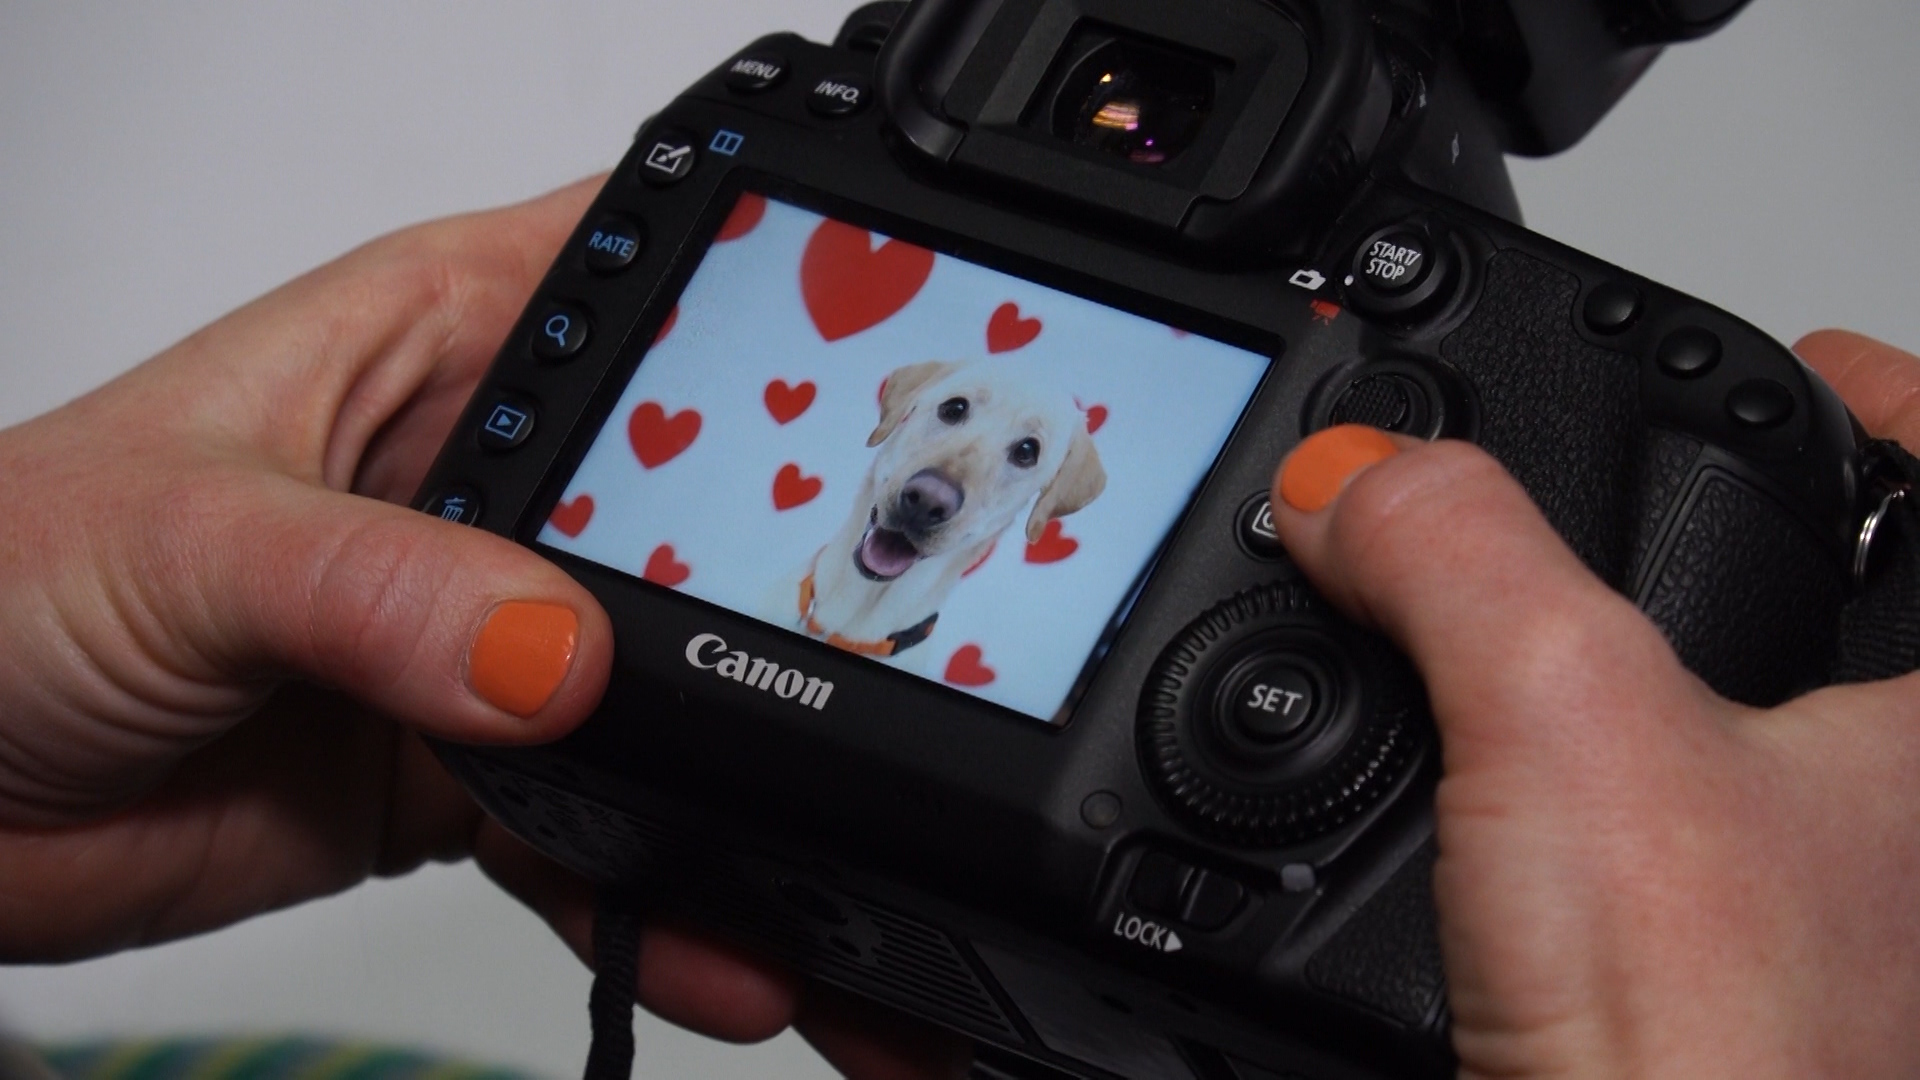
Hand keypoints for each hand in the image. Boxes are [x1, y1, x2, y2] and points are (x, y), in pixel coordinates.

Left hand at [0, 178, 964, 1079]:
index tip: (909, 395)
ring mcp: (495, 640)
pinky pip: (612, 840)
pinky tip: (733, 953)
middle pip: (712, 527)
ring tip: (865, 884)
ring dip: (775, 795)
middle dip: (823, 600)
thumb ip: (375, 587)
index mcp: (445, 349)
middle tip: (935, 678)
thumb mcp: (185, 540)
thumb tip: (554, 653)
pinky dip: (674, 905)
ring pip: (684, 710)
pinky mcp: (476, 773)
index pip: (661, 299)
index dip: (789, 323)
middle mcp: (497, 487)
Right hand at [1270, 331, 1919, 1077]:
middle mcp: (1888, 842)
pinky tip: (1477, 807)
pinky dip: (1567, 803)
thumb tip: (1357, 478)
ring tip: (1531, 625)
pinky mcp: (1707, 999)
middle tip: (1677, 486)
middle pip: (1876, 645)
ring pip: (1764, 754)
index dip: (1904, 409)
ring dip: (1661, 676)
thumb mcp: (1568, 730)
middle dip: (1779, 548)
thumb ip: (1457, 559)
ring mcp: (1815, 929)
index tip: (1820, 367)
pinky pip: (1654, 855)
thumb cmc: (1717, 1062)